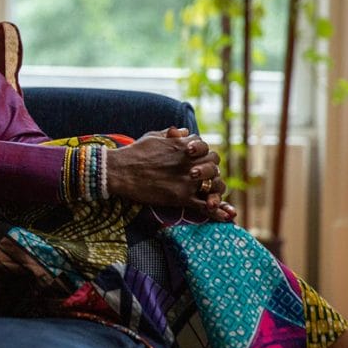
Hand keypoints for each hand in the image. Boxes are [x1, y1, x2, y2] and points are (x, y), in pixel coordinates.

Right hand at [107, 126, 236, 221]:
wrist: (119, 171)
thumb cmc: (134, 152)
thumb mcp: (153, 136)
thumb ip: (172, 134)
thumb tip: (185, 131)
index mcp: (183, 145)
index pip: (205, 147)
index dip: (203, 153)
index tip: (196, 158)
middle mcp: (189, 162)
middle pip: (214, 164)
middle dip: (211, 169)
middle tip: (202, 176)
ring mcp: (186, 180)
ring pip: (214, 184)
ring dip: (216, 189)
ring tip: (212, 194)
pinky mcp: (181, 197)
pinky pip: (205, 206)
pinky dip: (218, 212)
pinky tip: (227, 216)